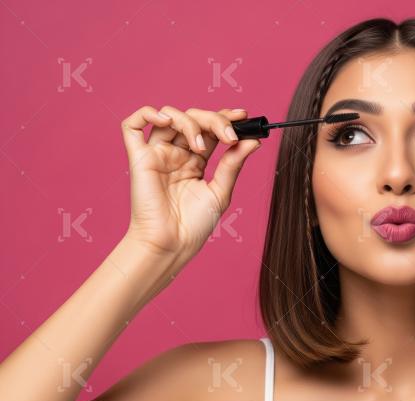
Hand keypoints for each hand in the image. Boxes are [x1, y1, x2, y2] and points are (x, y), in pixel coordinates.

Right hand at [120, 105, 260, 258]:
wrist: (172, 244)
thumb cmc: (194, 225)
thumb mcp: (221, 191)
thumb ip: (233, 164)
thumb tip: (254, 141)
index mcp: (195, 160)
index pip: (209, 128)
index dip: (225, 117)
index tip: (244, 116)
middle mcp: (176, 153)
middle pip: (193, 117)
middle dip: (214, 120)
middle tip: (230, 135)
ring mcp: (157, 154)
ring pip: (169, 116)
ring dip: (190, 122)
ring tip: (201, 145)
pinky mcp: (138, 158)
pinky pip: (132, 125)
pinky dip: (148, 114)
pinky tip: (166, 121)